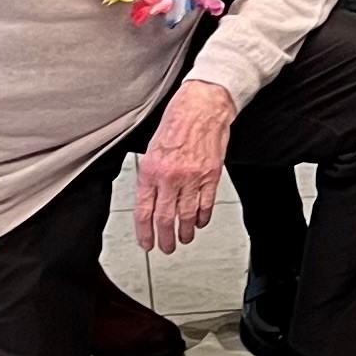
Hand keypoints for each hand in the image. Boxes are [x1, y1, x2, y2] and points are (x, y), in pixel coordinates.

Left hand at [133, 78, 235, 250]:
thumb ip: (150, 176)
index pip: (144, 210)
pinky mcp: (211, 176)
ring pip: (186, 216)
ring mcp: (192, 178)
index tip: (146, 243)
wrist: (202, 106)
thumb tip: (149, 200)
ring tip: (183, 240)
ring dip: (184, 233)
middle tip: (165, 248)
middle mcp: (170, 176)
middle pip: (165, 218)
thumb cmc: (177, 122)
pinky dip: (202, 218)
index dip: (144, 232)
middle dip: (164, 239)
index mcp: (151, 170)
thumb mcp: (152, 148)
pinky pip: (206, 205)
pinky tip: (198, 223)